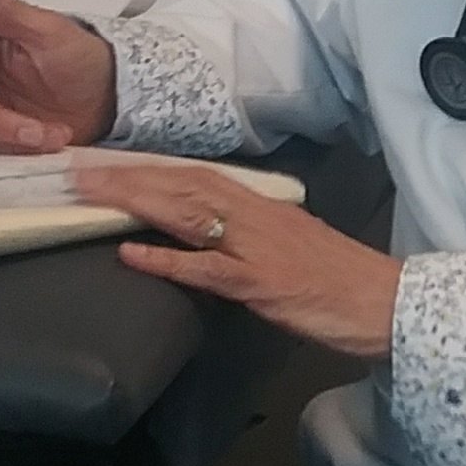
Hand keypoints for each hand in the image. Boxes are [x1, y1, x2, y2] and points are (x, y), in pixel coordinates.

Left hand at [70, 157, 402, 362]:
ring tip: (91, 193)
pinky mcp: (261, 283)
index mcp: (266, 206)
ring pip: (188, 213)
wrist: (387, 303)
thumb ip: (254, 235)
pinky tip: (131, 253)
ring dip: (136, 200)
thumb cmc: (344, 280)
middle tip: (79, 168)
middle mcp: (258, 216)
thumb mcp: (295, 245)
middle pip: (184, 185)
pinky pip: (206, 267)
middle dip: (129, 175)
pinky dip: (166, 259)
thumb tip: (214, 236)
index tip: (109, 162)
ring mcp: (258, 248)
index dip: (151, 168)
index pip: (198, 177)